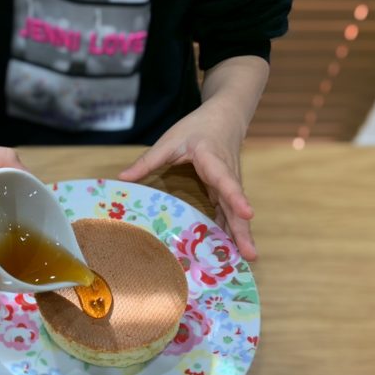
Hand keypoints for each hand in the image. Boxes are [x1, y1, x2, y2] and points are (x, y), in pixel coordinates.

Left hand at [119, 101, 256, 260]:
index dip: (236, 198)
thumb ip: (148, 160)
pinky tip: (230, 250)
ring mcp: (230, 184)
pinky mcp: (227, 190)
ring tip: (247, 258)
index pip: (226, 181)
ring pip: (237, 212)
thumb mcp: (170, 140)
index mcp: (214, 160)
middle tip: (251, 254)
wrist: (226, 116)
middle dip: (243, 230)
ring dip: (242, 235)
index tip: (247, 214)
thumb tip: (122, 177)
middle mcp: (228, 175)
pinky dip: (231, 230)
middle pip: (237, 205)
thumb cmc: (198, 127)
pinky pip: (230, 212)